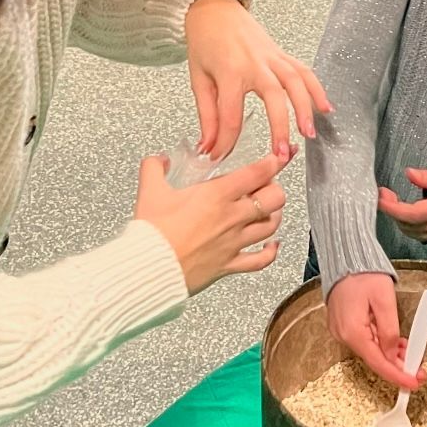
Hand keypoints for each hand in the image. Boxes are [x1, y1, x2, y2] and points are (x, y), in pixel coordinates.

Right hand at [135, 149, 288, 293]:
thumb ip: (154, 168)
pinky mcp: (230, 264)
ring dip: (274, 215)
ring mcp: (234, 242)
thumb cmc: (153, 233)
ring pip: (271, 225)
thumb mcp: (150, 190)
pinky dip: (271, 252)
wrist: (149, 268)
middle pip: (274, 199)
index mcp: (216, 195)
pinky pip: (261, 260)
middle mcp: (231, 217)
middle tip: (266, 185)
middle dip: (274, 188)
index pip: (257, 173)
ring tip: (270, 209)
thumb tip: (159, 160)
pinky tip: (273, 245)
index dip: (273, 163)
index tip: (277, 158)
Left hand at [185, 0, 329, 159]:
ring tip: (309, 134)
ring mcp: (272, 57)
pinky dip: (317, 88)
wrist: (214, 9)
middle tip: (282, 154)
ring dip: (305, 108)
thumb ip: (207, 115)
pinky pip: (304, 71)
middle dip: (279, 127)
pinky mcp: (281, 54)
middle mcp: (255, 63)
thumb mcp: (198, 79)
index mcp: (229, 71)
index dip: (226, 141)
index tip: (221, 158)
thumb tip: (208, 146)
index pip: (230, 114)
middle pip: (273, 97)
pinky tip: (326, 108)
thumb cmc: (205, 42)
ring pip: (295, 82)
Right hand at [327, 273, 424, 390]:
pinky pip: (365, 341)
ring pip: (371, 351)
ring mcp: (341, 330)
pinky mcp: (343, 325)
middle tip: (418, 371)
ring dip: (390, 355)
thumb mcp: (384, 300)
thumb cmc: (364, 274)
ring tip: (410, 354)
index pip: (378, 363)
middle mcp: (343, 335)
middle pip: (374, 359)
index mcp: (352, 331)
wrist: (345, 257)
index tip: (414, 382)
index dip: (398, 376)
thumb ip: (390, 330)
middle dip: (397, 367)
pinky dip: (381, 345)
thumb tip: (393, 354)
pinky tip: (395, 343)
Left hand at [377, 168, 426, 242]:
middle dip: (392, 209)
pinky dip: (406, 224)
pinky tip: (404, 211)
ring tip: (392, 200)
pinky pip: (417, 235)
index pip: (413, 214)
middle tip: (383, 193)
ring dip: (398, 217)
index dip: (393, 207)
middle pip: (408, 224)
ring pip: (410, 231)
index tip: (381, 196)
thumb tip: (409, 173)